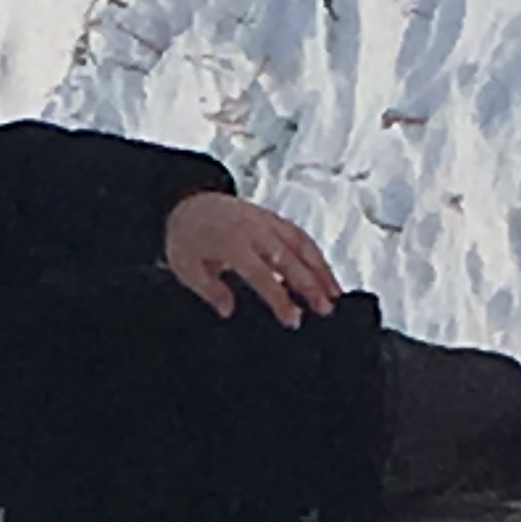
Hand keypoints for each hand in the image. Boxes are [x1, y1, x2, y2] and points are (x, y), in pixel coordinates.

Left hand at [162, 194, 342, 328]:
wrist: (188, 202)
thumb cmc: (187, 238)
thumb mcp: (185, 267)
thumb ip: (209, 289)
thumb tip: (227, 309)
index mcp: (231, 243)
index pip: (261, 275)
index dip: (279, 299)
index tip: (293, 319)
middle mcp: (253, 230)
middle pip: (289, 259)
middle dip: (310, 285)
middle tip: (325, 309)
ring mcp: (266, 221)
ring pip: (301, 244)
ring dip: (321, 269)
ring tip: (334, 295)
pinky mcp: (273, 218)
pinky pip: (299, 235)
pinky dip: (316, 254)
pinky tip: (325, 273)